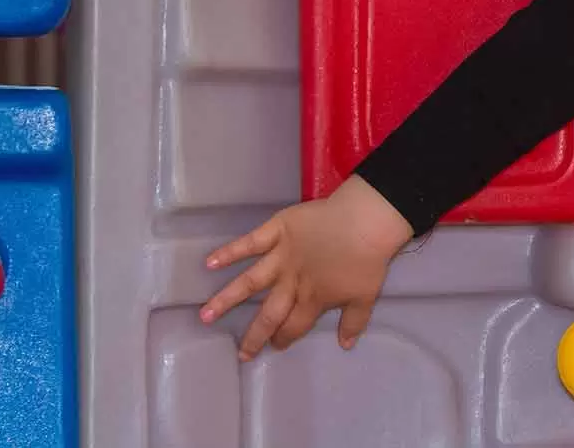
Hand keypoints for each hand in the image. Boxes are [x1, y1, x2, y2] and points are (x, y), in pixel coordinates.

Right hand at [198, 175, 415, 358]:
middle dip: (254, 335)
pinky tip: (209, 262)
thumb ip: (354, 322)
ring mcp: (282, 257)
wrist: (366, 220)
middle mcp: (291, 283)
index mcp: (312, 299)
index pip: (293, 326)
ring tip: (205, 315)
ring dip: (226, 299)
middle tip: (239, 352)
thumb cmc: (368, 258)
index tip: (273, 348)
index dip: (283, 339)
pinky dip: (229, 252)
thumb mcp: (366, 295)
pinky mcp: (278, 231)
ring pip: (249, 282)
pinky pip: (250, 243)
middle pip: (269, 314)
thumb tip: (345, 346)